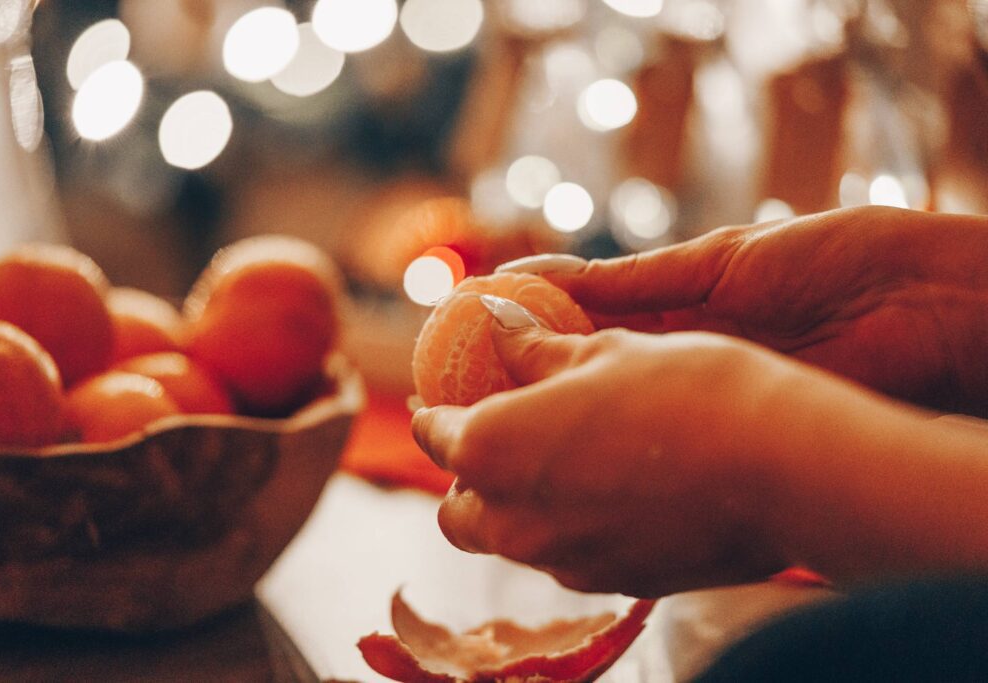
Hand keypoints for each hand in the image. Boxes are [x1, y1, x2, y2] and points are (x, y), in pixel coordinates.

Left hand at [411, 318, 925, 597]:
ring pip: (510, 539)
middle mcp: (513, 520)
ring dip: (516, 503)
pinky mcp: (611, 582)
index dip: (439, 413)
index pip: (436, 435)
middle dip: (469, 476)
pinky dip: (567, 525)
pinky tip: (613, 487)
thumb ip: (533, 347)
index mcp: (492, 449)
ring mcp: (562, 561)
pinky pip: (565, 555)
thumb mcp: (603, 352)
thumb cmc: (687, 390)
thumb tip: (495, 319)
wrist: (783, 468)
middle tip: (502, 435)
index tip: (448, 399)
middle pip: (459, 511)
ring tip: (562, 458)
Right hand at [504, 207, 987, 415]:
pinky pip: (662, 442)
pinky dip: (614, 450)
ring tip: (498, 440)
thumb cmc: (828, 261)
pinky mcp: (732, 433)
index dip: (532, 331)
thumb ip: (631, 281)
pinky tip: (564, 461)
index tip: (473, 339)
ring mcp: (705, 399)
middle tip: (468, 402)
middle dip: (536, 386)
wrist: (923, 310)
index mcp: (681, 307)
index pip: (587, 322)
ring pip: (619, 415)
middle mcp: (684, 359)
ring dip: (564, 426)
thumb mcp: (715, 261)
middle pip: (594, 375)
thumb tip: (540, 277)